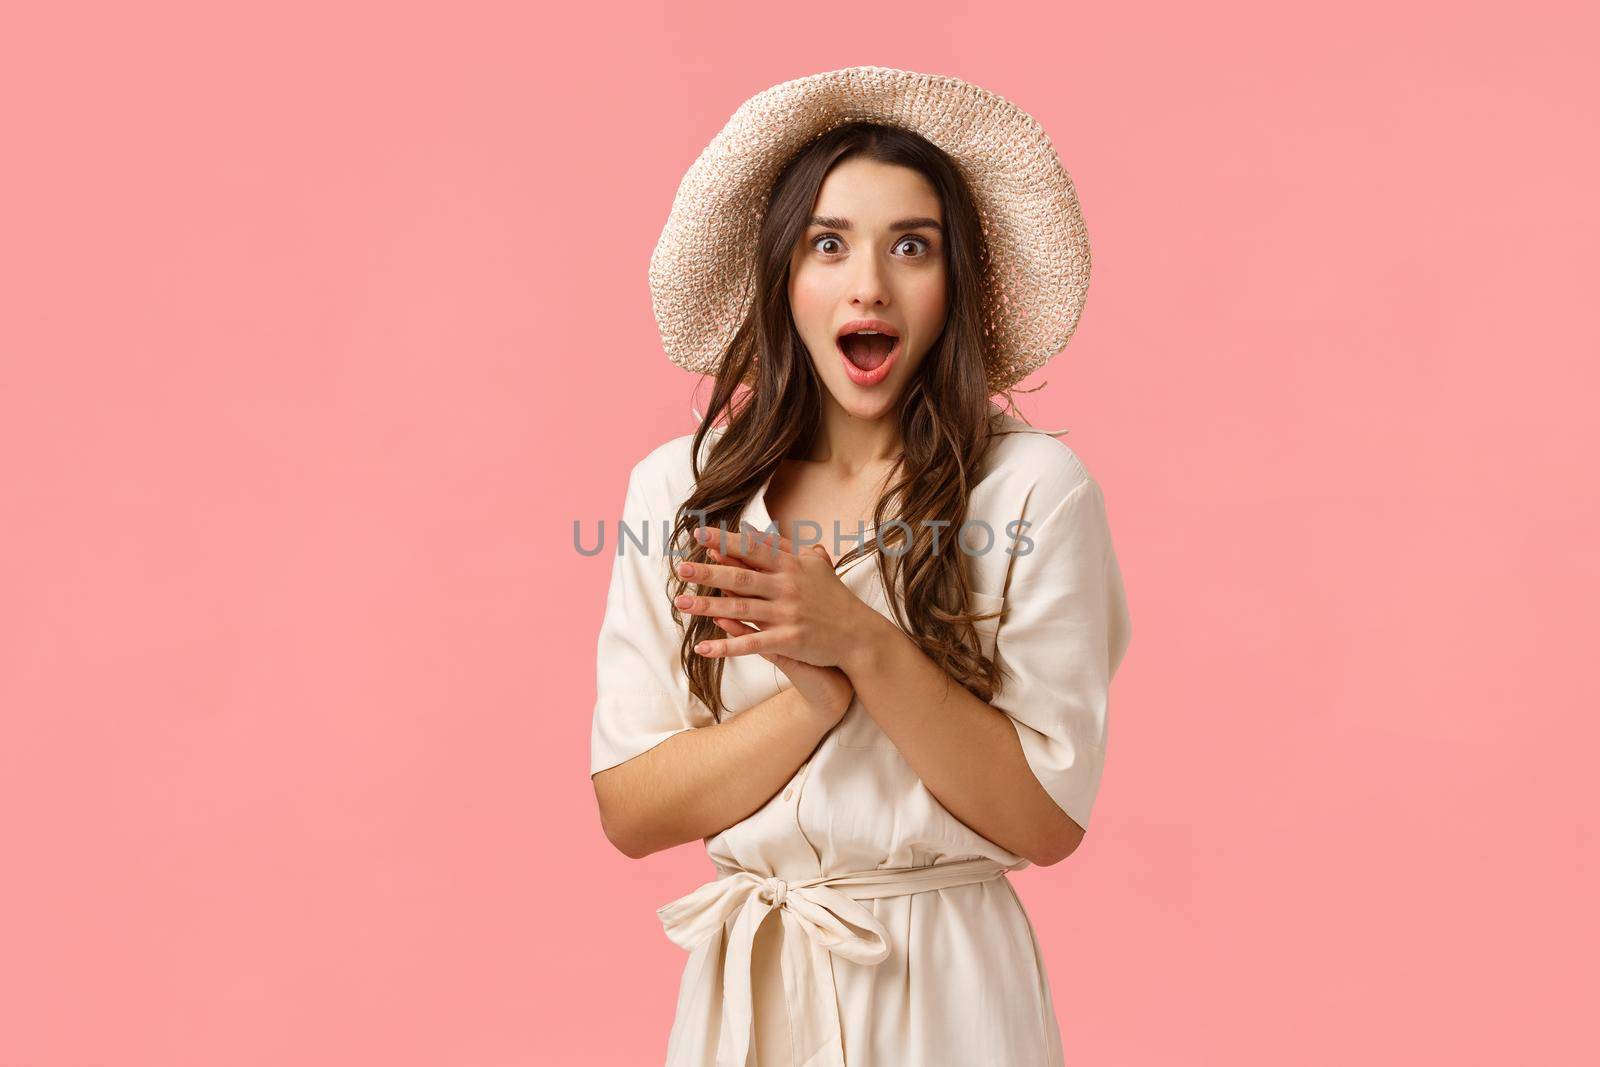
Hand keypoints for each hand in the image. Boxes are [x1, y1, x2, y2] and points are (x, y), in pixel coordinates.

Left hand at [674, 520, 877, 671]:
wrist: (859, 634)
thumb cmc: (834, 598)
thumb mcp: (815, 566)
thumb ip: (785, 548)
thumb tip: (755, 531)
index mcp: (792, 566)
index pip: (753, 550)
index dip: (725, 542)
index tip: (698, 534)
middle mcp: (788, 587)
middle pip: (741, 578)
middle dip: (709, 573)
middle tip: (681, 568)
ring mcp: (787, 615)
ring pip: (741, 609)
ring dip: (708, 607)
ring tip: (681, 604)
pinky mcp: (789, 640)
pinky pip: (751, 644)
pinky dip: (726, 646)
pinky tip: (703, 648)